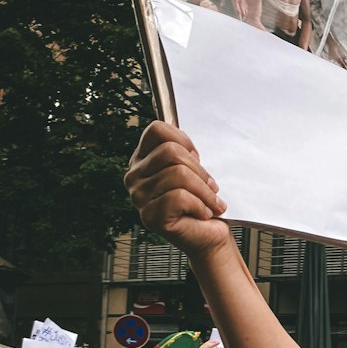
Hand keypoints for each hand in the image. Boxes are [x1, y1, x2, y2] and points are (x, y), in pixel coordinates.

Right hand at [124, 122, 231, 256]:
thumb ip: (182, 147)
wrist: (211, 236)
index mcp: (142, 160)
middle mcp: (134, 177)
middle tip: (210, 188)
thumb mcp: (194, 169)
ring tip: (210, 203)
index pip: (157, 130)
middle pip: (171, 152)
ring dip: (204, 192)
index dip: (184, 141)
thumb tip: (168, 111)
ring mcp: (139, 198)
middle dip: (200, 171)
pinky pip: (180, 197)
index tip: (197, 160)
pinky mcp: (150, 217)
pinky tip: (201, 214)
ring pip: (179, 175)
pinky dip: (200, 206)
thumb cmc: (203, 203)